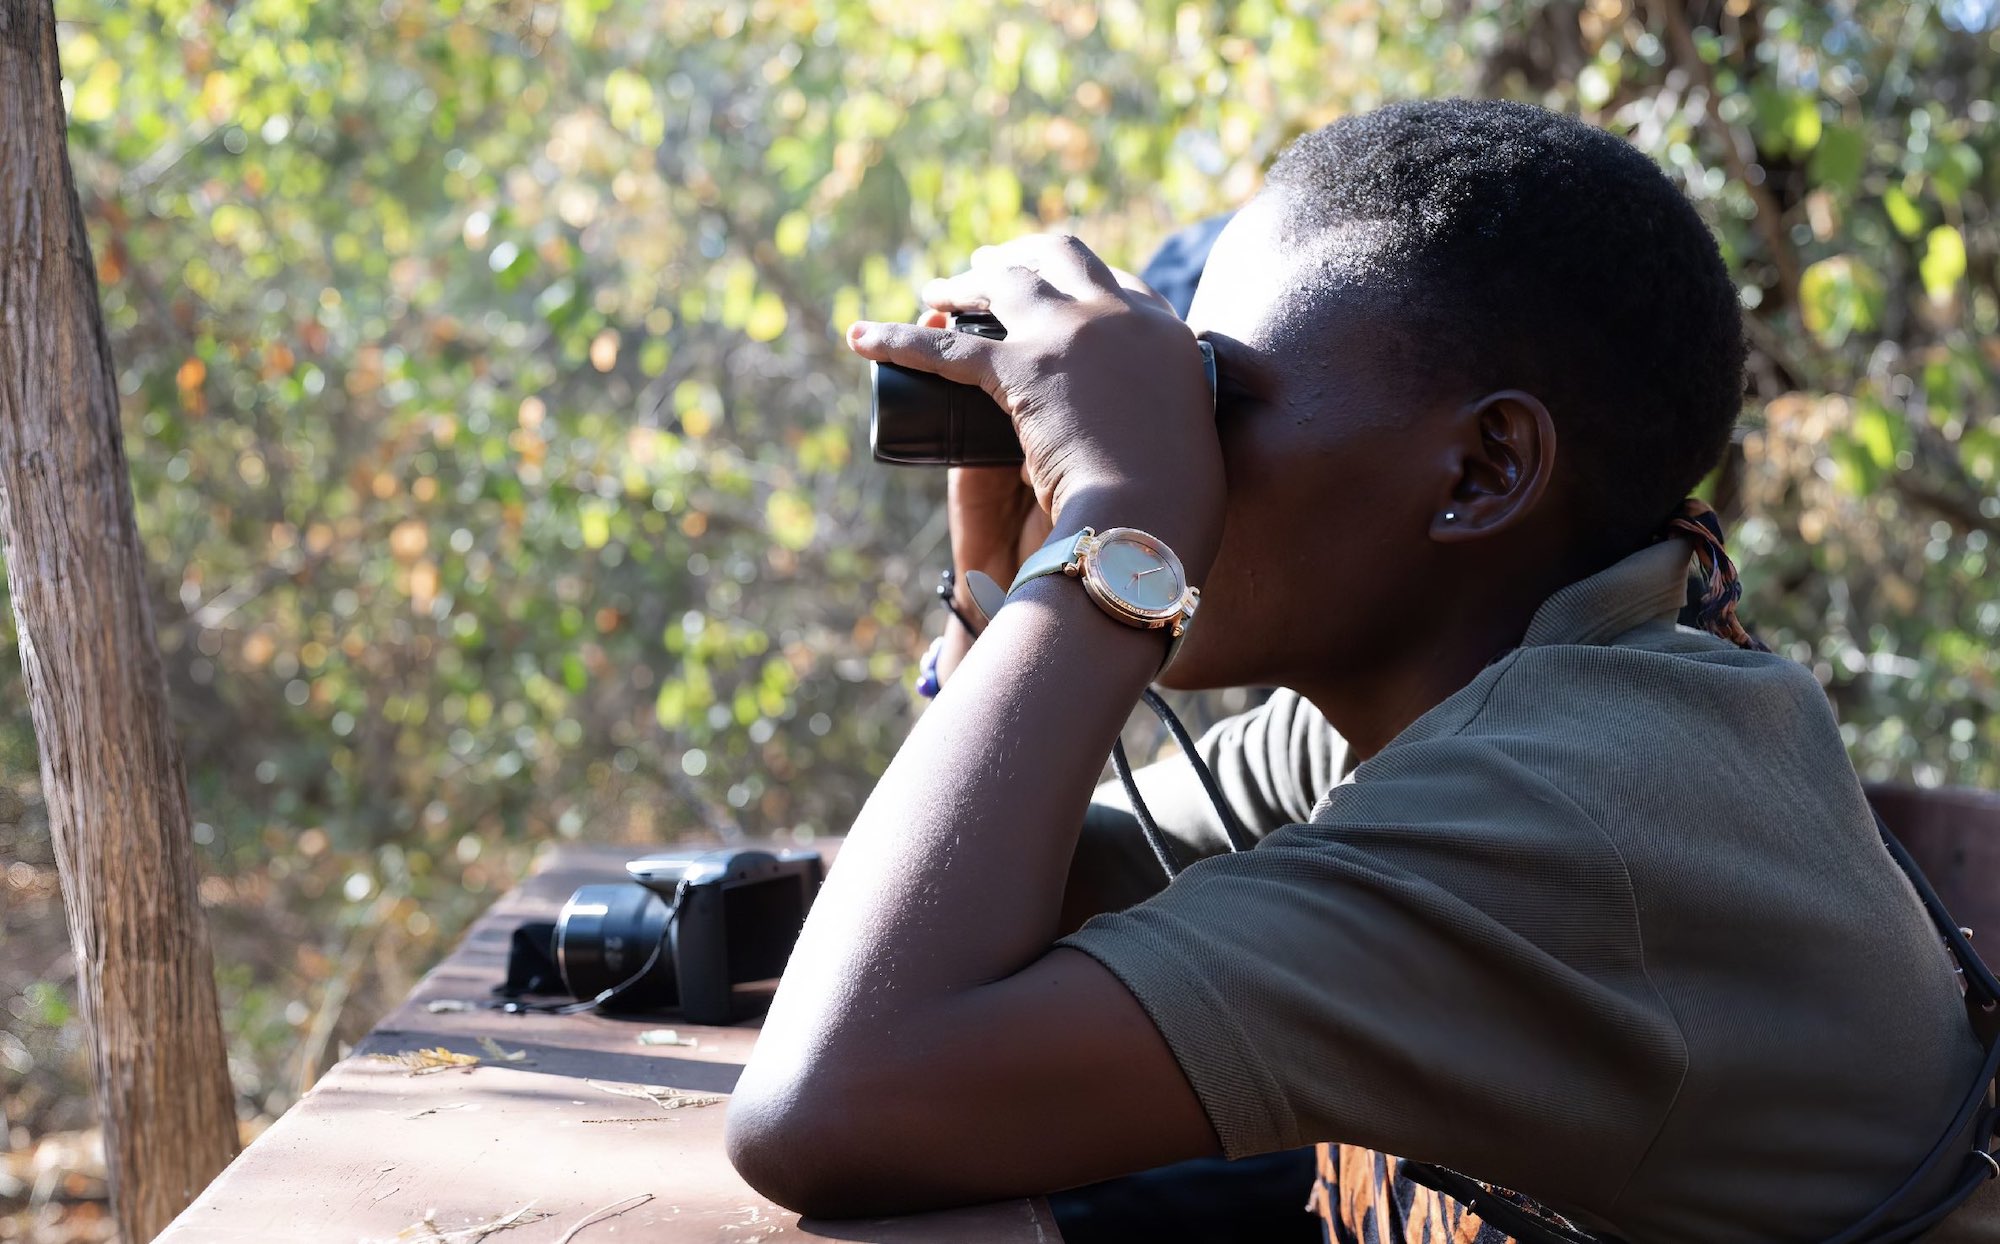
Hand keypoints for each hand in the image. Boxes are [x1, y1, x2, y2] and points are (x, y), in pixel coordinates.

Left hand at [848, 235, 1224, 581]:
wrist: (1151, 520)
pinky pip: (944, 348)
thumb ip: (1161, 422)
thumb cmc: (1172, 505)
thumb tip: (1125, 429)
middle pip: (1059, 257)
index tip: (1056, 284)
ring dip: (961, 281)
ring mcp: (1070, 334)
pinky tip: (861, 337)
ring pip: (1002, 284)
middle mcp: (1120, 316)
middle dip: (1020, 254)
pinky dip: (895, 339)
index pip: (1120, 282)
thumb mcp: (1181, 440)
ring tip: (934, 290)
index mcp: (1166, 333)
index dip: (1080, 279)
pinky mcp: (1022, 368)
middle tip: (990, 263)